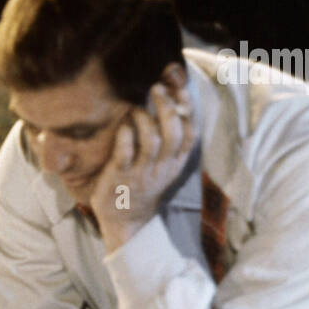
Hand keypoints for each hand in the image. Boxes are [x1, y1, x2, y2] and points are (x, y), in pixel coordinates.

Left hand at [90, 68, 195, 250]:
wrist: (124, 221)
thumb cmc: (141, 185)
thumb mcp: (162, 166)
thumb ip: (167, 140)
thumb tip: (170, 104)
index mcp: (175, 164)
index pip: (190, 134)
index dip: (188, 109)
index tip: (180, 88)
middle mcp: (162, 168)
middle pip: (174, 134)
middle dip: (167, 108)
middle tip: (156, 89)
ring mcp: (141, 174)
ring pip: (152, 143)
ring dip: (145, 120)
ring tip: (136, 108)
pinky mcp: (119, 178)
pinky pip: (125, 155)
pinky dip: (125, 137)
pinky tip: (122, 127)